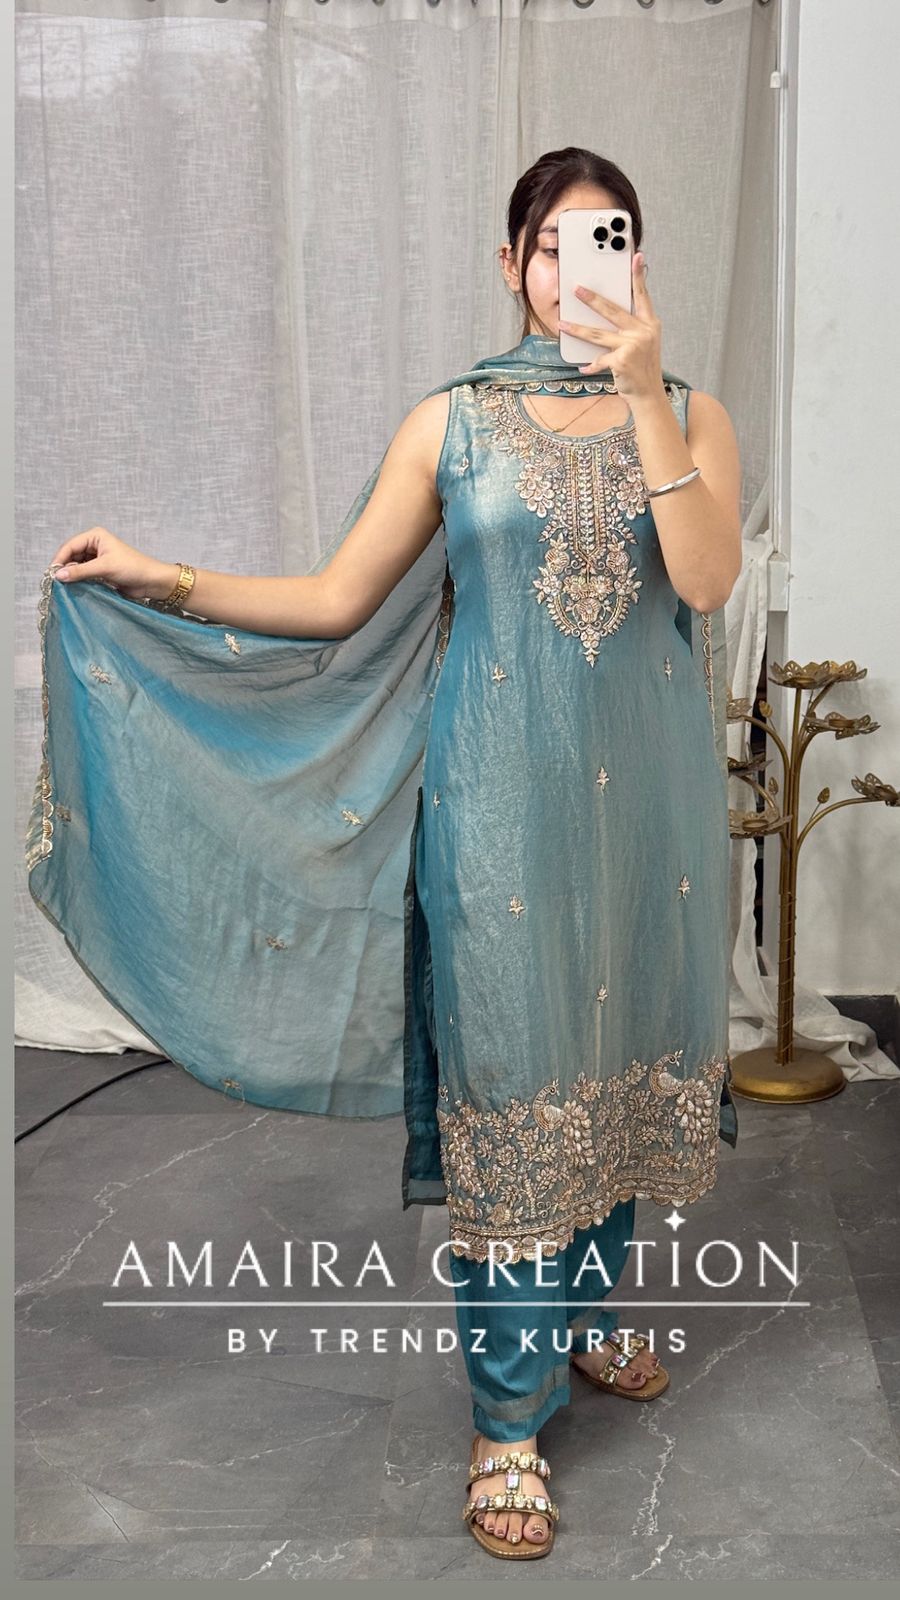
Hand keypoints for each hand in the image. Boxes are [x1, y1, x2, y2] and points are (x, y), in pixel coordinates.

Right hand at [48, 526, 173, 601]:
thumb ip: (80, 571)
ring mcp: (97, 558)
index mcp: (95, 536)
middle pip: (71, 555)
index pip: (70, 546)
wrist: (151, 581)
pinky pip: (84, 574)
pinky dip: (79, 580)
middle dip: (65, 567)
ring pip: (76, 566)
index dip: (59, 559)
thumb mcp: (104, 568)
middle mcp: (94, 545)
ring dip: (72, 575)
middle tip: (58, 582)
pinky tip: (76, 587)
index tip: (52, 573)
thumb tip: (58, 575)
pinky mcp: (100, 570)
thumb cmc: (132, 568)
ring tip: (67, 586)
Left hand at [558, 252, 663, 400]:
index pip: (642, 295)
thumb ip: (631, 327)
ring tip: (563, 323)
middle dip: (592, 299)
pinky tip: (582, 367)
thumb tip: (606, 312)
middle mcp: (644, 331)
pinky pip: (599, 360)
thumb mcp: (643, 343)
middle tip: (576, 289)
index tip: (636, 256)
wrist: (649, 395)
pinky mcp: (622, 360)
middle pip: (613, 310)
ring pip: (598, 334)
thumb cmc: (642, 368)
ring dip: (577, 329)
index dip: (639, 276)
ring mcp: (633, 345)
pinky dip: (590, 365)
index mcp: (651, 323)